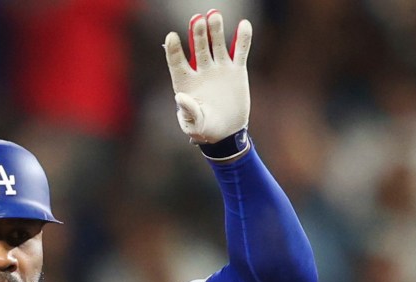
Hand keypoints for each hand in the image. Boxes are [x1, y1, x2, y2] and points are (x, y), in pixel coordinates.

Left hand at [163, 9, 252, 146]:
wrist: (226, 132)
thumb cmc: (204, 130)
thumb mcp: (194, 125)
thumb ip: (188, 112)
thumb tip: (180, 96)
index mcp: (185, 82)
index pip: (177, 62)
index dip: (173, 50)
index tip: (171, 36)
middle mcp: (201, 70)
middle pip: (198, 48)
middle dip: (198, 34)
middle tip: (197, 20)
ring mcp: (219, 68)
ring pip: (217, 44)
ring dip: (216, 30)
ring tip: (214, 15)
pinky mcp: (236, 70)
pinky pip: (240, 51)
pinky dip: (242, 39)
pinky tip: (244, 25)